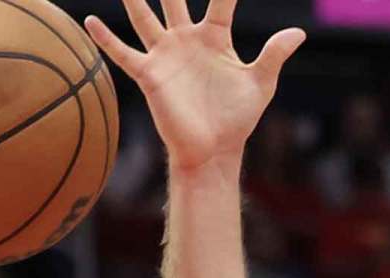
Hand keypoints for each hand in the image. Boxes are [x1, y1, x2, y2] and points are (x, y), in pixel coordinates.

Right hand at [84, 0, 304, 171]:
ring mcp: (165, 55)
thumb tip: (299, 32)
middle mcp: (186, 39)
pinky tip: (89, 20)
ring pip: (144, 16)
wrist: (213, 150)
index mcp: (215, 36)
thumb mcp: (260, 83)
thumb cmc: (237, 118)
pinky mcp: (150, 74)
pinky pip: (124, 53)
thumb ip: (274, 54)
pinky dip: (106, 38)